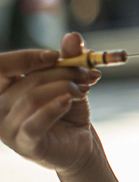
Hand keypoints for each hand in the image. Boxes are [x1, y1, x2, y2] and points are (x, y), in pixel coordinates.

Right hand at [0, 33, 100, 173]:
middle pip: (27, 80)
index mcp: (5, 88)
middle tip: (87, 72)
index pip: (1, 67)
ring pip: (32, 98)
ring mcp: (8, 128)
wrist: (80, 141)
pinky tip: (67, 101)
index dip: (25, 58)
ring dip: (64, 88)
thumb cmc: (67, 109)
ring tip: (84, 89)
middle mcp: (0, 107)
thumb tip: (72, 36)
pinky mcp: (24, 144)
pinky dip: (52, 109)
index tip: (56, 55)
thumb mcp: (70, 80)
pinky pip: (33, 124)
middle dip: (62, 72)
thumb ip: (69, 58)